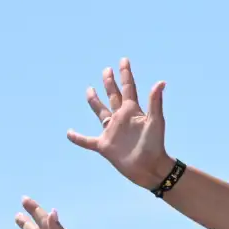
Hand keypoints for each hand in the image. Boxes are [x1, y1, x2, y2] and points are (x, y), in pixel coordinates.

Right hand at [68, 58, 172, 189]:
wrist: (150, 167)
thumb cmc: (155, 145)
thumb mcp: (155, 122)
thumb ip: (155, 102)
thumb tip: (161, 82)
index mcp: (133, 111)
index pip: (128, 88)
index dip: (126, 74)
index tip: (123, 60)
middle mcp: (121, 118)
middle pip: (114, 96)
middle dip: (110, 83)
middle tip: (106, 70)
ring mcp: (112, 131)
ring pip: (100, 112)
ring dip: (95, 101)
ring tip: (89, 90)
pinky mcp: (104, 146)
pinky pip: (87, 141)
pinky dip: (77, 137)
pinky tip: (68, 133)